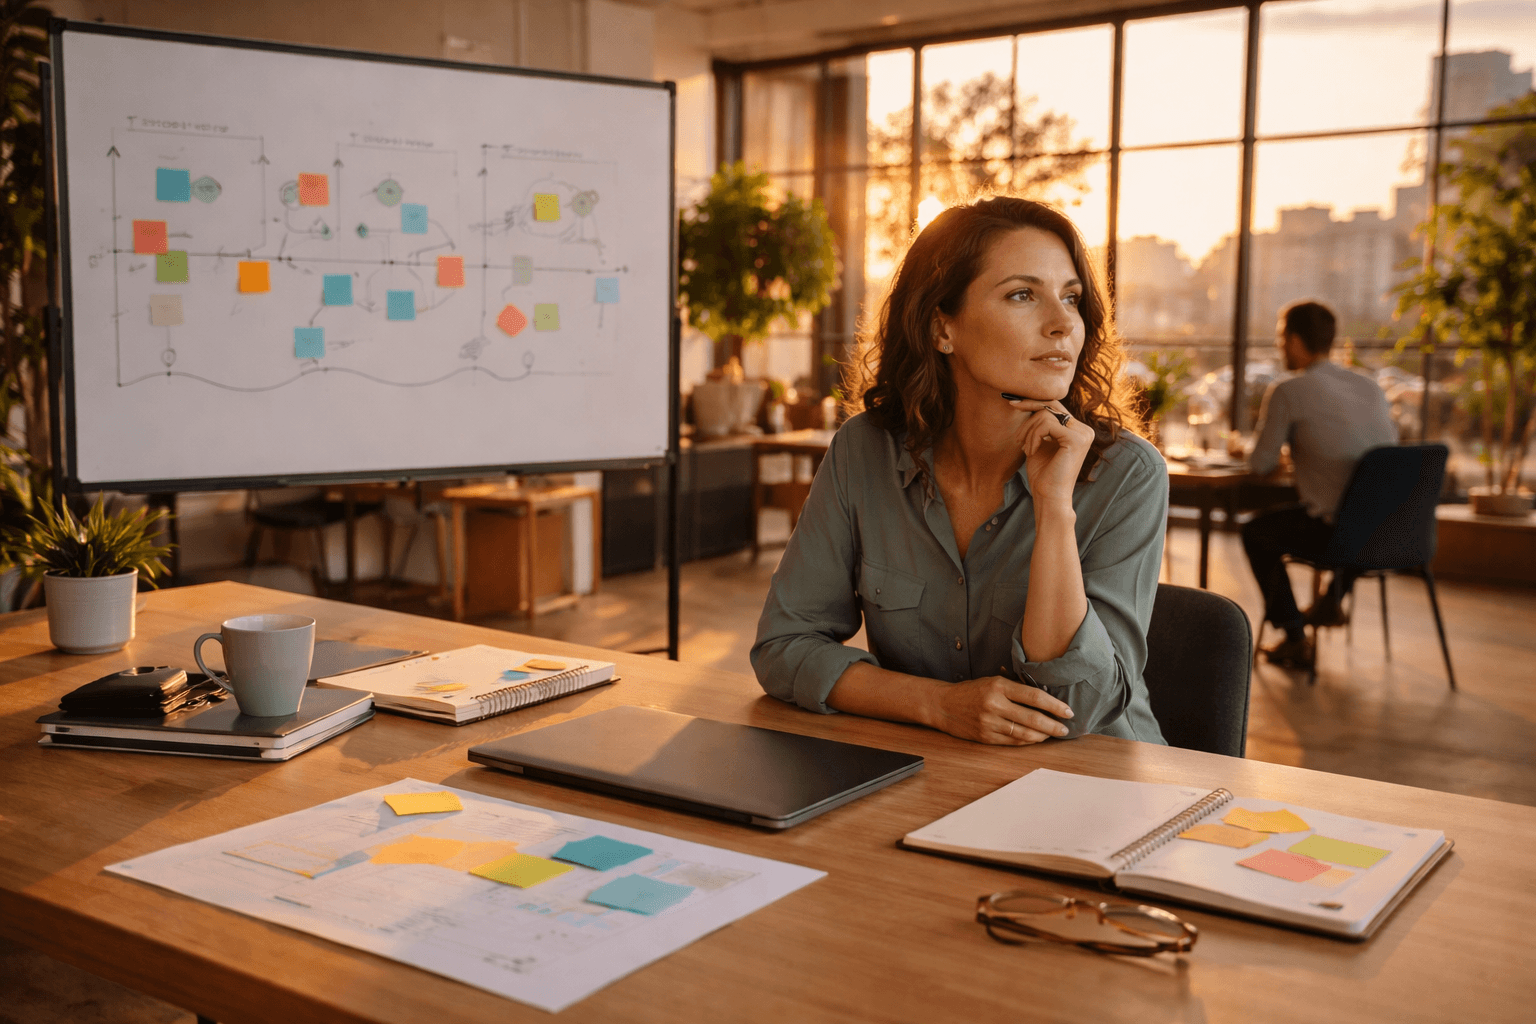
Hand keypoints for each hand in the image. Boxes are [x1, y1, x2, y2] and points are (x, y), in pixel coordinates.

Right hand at [927, 676, 1073, 744]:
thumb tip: (1046, 698)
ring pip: (1024, 733)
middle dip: (1053, 725)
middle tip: (1065, 728)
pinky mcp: (985, 737)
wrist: (943, 705)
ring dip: (1043, 735)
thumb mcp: (993, 681)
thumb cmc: (972, 690)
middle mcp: (994, 704)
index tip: (1067, 711)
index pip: (1034, 696)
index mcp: (999, 686)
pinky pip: (1013, 741)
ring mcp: (989, 723)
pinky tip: (1036, 738)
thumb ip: (1016, 688)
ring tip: (1053, 734)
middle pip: (1033, 718)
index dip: (1054, 705)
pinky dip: (1028, 741)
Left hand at [1007, 399, 1095, 509]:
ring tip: (1026, 449)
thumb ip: (1039, 425)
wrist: (1049, 497)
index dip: (1033, 402)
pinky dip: (1033, 436)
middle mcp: (1085, 430)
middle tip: (1013, 415)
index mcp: (1078, 430)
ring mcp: (1083, 434)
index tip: (1013, 402)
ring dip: (1029, 431)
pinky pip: (1047, 424)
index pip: (1055, 407)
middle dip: (1029, 407)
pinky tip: (1031, 452)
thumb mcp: (1039, 443)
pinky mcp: (1076, 440)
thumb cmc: (1043, 475)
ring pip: (1046, 415)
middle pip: (1052, 404)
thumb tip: (1028, 402)